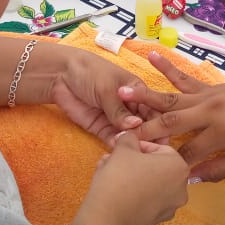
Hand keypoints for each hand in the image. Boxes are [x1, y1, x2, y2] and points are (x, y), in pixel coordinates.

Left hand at [50, 49, 167, 147]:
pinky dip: (117, 145)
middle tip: (149, 149)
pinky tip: (119, 151)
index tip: (164, 137)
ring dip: (132, 143)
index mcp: (138, 92)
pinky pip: (113, 139)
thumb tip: (135, 126)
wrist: (61, 75)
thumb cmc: (90, 72)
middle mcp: (130, 107)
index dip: (159, 123)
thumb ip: (119, 109)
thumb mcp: (107, 87)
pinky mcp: (101, 128)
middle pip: (144, 125)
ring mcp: (116, 119)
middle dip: (148, 137)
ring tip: (134, 152)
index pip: (153, 109)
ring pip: (130, 134)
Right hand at [72, 131, 188, 224]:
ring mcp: (171, 207)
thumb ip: (129, 138)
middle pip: (155, 166)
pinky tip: (114, 188)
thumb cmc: (120, 178)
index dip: (138, 144)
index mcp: (179, 167)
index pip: (159, 147)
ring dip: (131, 174)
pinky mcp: (157, 220)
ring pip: (150, 182)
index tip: (122, 146)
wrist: (108, 219)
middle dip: (133, 160)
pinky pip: (147, 198)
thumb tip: (129, 136)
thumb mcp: (123, 148)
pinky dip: (134, 191)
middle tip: (114, 157)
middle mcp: (181, 188)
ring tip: (109, 171)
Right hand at [122, 51, 224, 181]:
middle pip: (172, 122)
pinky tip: (151, 55)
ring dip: (145, 96)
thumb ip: (219, 170)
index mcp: (221, 132)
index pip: (188, 152)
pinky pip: (183, 77)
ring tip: (121, 91)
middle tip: (121, 135)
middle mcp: (209, 111)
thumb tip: (191, 178)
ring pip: (171, 97)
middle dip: (147, 130)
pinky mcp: (206, 86)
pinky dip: (166, 66)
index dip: (171, 163)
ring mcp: (206, 96)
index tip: (150, 169)